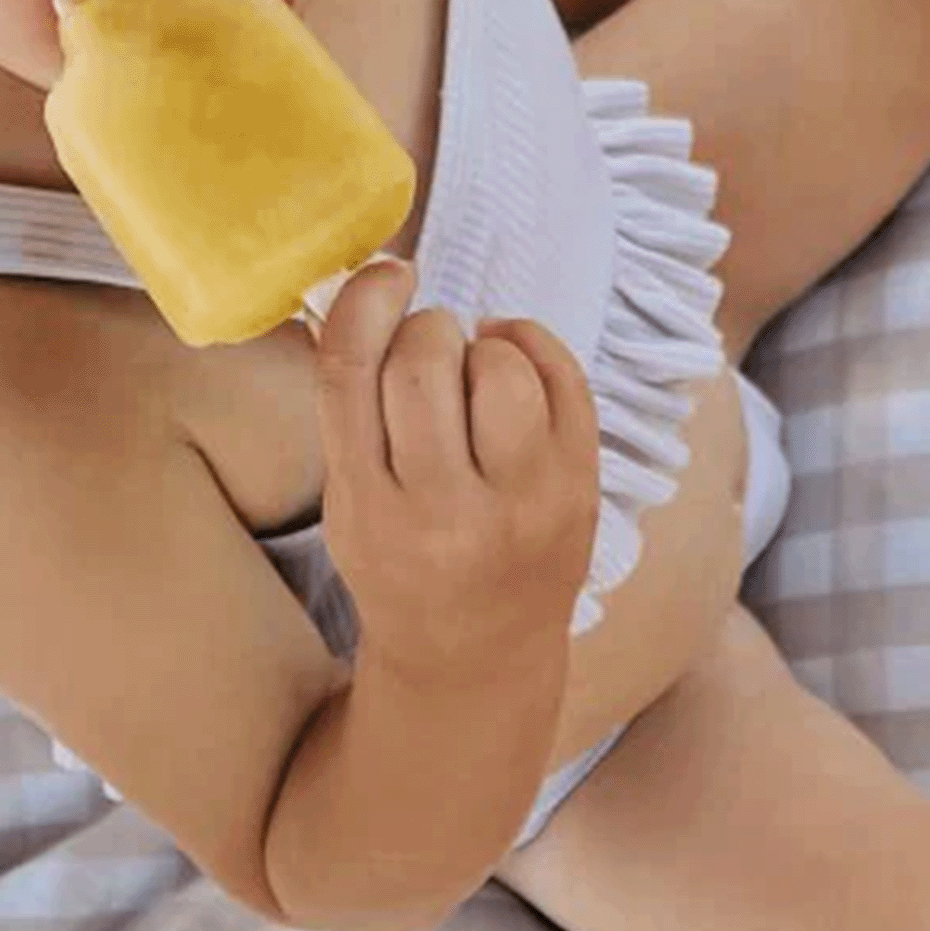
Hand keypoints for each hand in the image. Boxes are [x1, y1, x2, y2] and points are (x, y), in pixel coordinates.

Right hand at [313, 258, 600, 694]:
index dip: (368, 300)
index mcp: (366, 505)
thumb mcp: (349, 499)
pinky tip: (514, 363)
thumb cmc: (403, 560)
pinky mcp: (580, 490)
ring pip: (500, 367)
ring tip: (474, 376)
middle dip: (425, 333)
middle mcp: (444, 509)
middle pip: (424, 360)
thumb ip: (349, 406)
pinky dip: (534, 349)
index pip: (352, 371)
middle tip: (429, 357)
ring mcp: (522, 503)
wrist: (478, 655)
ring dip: (483, 347)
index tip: (388, 275)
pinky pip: (564, 379)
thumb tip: (363, 284)